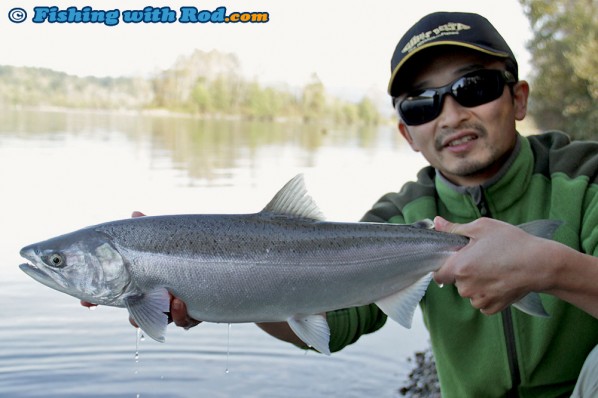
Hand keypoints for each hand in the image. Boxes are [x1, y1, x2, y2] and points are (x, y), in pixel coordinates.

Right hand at [81, 211, 200, 329]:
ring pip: (162, 320)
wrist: (219, 259)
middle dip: (133, 316)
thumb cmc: (185, 250)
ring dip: (161, 313)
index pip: (118, 294)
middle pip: (138, 315)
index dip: (100, 300)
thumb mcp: (165, 240)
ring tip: (167, 298)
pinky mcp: (195, 312)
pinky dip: (182, 314)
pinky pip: (186, 322)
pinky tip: (181, 301)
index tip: (86, 303)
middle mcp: (158, 298)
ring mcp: (176, 308)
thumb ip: (150, 229)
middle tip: (131, 313)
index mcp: (145, 282)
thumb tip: (135, 214)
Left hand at [433, 216, 547, 314]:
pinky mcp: (493, 308)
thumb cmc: (512, 242)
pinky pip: (483, 302)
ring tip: (494, 269)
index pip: (438, 274)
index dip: (444, 266)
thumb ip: (454, 228)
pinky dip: (488, 294)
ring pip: (470, 293)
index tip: (456, 260)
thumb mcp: (481, 227)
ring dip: (476, 284)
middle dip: (464, 272)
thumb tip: (436, 223)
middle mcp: (466, 287)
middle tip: (482, 259)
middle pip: (456, 282)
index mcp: (459, 268)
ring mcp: (480, 299)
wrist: (540, 264)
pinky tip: (500, 281)